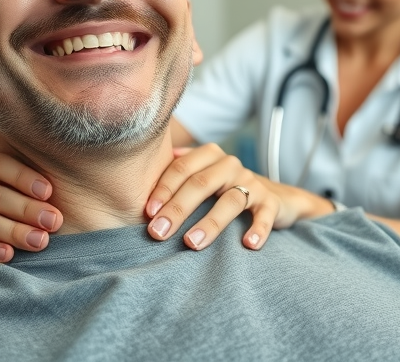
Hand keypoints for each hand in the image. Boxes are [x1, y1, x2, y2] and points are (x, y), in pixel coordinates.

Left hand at [144, 143, 333, 249]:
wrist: (270, 196)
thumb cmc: (220, 189)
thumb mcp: (197, 176)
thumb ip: (171, 175)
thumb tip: (129, 185)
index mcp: (208, 156)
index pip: (180, 169)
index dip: (162, 190)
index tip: (147, 214)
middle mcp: (230, 165)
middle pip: (201, 184)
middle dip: (177, 209)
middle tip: (158, 233)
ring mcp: (252, 183)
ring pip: (230, 200)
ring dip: (210, 223)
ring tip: (192, 244)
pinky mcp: (270, 202)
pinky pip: (265, 214)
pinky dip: (258, 228)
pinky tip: (248, 244)